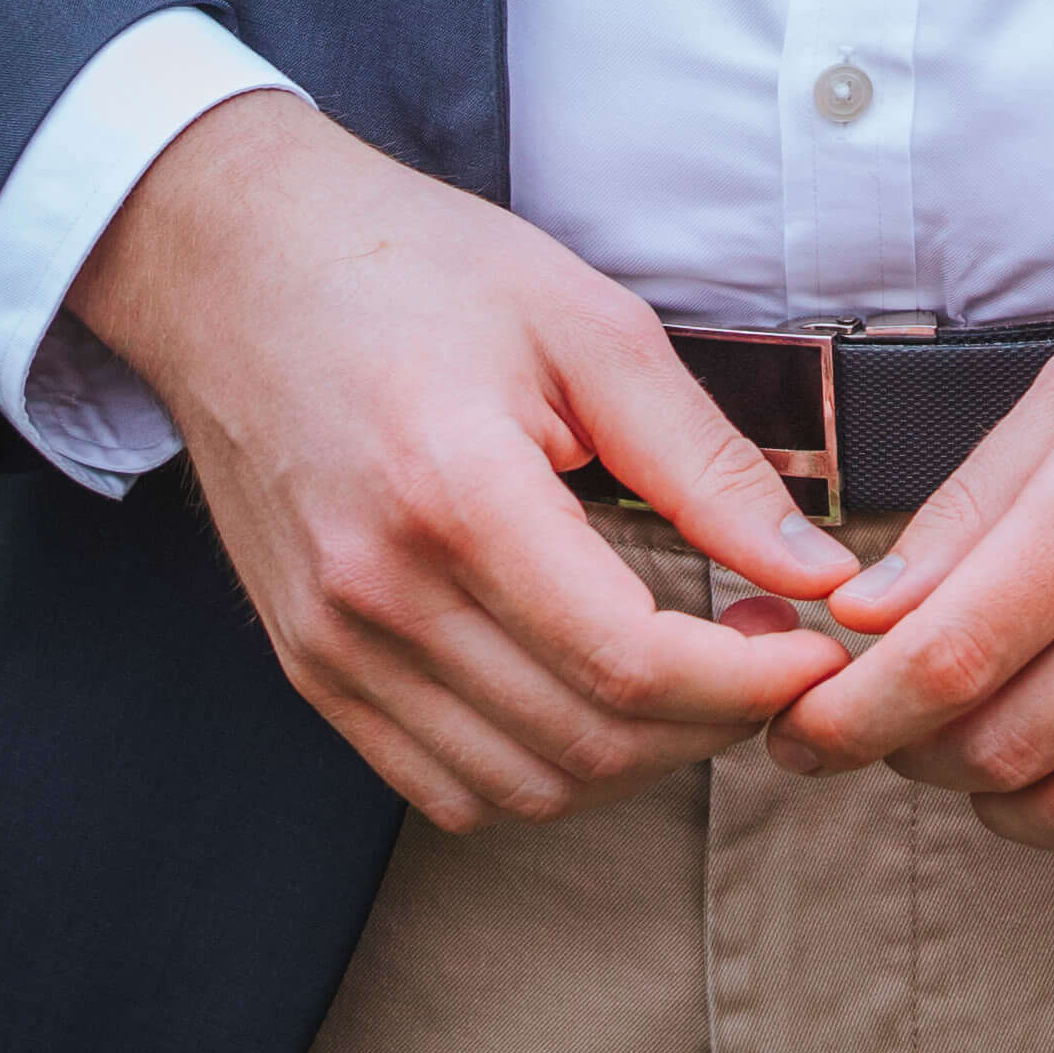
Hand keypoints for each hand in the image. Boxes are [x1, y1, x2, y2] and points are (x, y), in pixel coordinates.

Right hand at [74, 95, 857, 833]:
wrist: (237, 263)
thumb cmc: (417, 269)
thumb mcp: (586, 324)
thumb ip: (704, 462)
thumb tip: (817, 573)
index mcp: (453, 490)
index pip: (625, 662)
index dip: (744, 684)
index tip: (811, 647)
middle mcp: (378, 592)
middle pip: (584, 743)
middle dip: (710, 725)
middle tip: (767, 652)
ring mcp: (332, 644)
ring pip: (520, 789)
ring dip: (632, 761)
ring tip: (691, 675)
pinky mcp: (310, 667)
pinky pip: (444, 786)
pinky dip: (540, 770)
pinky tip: (588, 693)